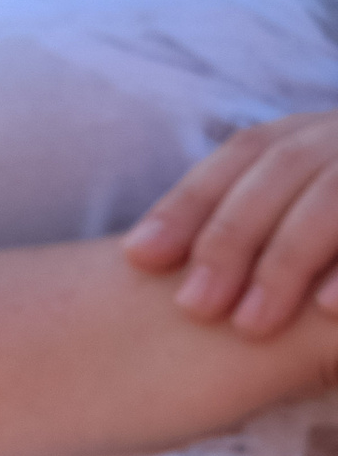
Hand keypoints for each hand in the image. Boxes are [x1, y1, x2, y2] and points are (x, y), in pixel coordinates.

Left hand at [125, 109, 337, 337]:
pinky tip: (329, 310)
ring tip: (250, 324)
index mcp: (323, 131)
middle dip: (231, 237)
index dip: (189, 201)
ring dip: (289, 259)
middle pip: (285, 169)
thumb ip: (254, 223)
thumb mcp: (304, 213)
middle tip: (195, 307)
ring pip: (334, 194)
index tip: (137, 257)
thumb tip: (144, 257)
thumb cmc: (336, 241)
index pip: (246, 153)